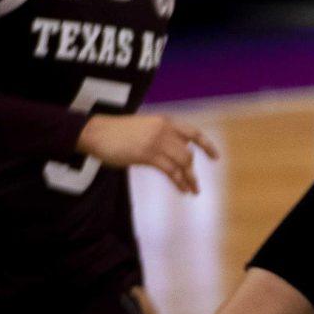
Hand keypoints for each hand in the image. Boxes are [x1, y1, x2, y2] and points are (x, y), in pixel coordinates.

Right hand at [79, 112, 219, 194]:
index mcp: (166, 122)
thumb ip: (162, 135)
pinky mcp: (147, 155)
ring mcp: (157, 142)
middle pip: (188, 153)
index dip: (207, 145)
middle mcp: (165, 130)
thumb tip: (176, 151)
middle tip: (195, 184)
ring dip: (189, 179)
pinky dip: (179, 181)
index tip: (216, 157)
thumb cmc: (118, 132)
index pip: (194, 133)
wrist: (97, 132)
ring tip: (193, 191)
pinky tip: (183, 189)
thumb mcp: (146, 127)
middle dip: (192, 170)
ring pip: (182, 163)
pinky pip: (170, 170)